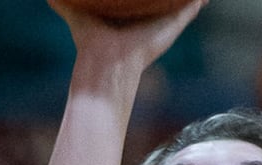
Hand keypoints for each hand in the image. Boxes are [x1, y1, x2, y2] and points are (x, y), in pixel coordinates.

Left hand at [48, 0, 206, 71]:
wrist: (107, 61)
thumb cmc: (91, 40)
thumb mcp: (76, 11)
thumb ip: (63, 3)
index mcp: (129, 14)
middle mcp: (148, 18)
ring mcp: (163, 22)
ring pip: (180, 2)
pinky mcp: (174, 25)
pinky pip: (191, 8)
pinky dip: (198, 0)